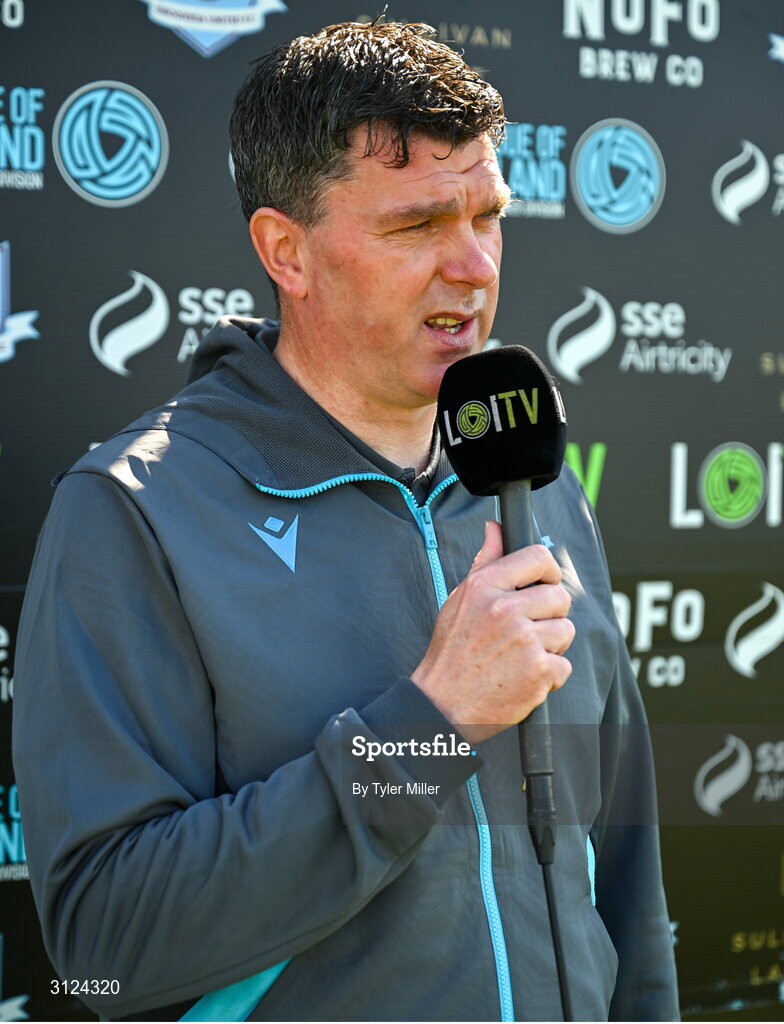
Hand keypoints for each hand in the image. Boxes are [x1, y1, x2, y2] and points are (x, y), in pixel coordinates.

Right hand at [411, 520, 574, 744]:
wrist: (442, 703)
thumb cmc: (451, 651)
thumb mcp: (460, 599)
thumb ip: (485, 562)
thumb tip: (495, 528)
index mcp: (485, 586)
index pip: (538, 557)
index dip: (548, 570)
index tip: (545, 583)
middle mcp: (505, 609)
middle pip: (560, 596)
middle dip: (550, 614)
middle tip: (527, 631)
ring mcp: (524, 640)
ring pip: (566, 631)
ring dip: (551, 646)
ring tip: (522, 656)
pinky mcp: (539, 671)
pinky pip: (564, 665)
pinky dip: (549, 677)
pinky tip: (523, 677)